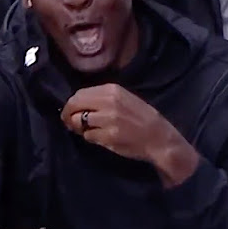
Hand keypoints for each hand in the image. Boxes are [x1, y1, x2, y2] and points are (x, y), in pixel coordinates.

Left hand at [61, 84, 198, 183]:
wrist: (159, 138)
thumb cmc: (143, 119)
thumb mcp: (124, 99)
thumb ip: (103, 99)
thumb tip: (79, 104)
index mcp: (112, 90)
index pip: (80, 93)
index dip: (72, 104)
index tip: (71, 113)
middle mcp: (108, 101)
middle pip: (75, 104)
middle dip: (69, 115)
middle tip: (70, 124)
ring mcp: (108, 119)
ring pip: (79, 121)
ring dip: (79, 128)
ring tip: (87, 132)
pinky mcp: (108, 136)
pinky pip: (88, 136)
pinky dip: (90, 138)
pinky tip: (100, 138)